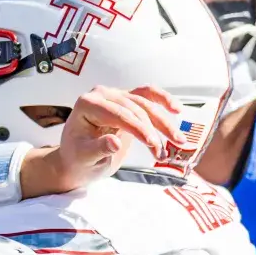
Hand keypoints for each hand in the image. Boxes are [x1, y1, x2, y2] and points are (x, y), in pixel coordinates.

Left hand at [20, 85, 181, 195]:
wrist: (77, 160)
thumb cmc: (78, 160)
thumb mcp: (85, 159)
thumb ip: (98, 149)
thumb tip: (114, 142)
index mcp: (87, 104)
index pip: (118, 114)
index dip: (137, 129)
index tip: (152, 144)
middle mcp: (101, 95)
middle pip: (135, 108)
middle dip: (153, 130)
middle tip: (163, 152)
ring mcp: (115, 95)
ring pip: (146, 103)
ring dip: (164, 122)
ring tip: (179, 141)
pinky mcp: (126, 100)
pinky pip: (147, 94)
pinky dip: (163, 100)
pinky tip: (176, 109)